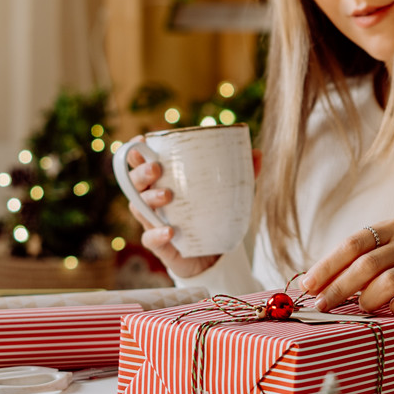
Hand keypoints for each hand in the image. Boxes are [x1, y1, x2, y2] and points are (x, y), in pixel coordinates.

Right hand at [123, 140, 263, 278]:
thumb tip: (258, 153)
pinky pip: (150, 239)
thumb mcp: (228, 193)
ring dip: (149, 199)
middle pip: (134, 182)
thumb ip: (242, 173)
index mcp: (163, 181)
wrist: (212, 254)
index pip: (141, 162)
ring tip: (167, 196)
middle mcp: (152, 200)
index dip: (136, 150)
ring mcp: (153, 222)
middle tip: (156, 168)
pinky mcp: (159, 245)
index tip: (141, 139)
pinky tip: (170, 231)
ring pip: (139, 208)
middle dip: (141, 172)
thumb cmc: (212, 214)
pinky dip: (157, 235)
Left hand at [299, 218, 393, 314]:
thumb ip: (348, 268)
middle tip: (323, 305)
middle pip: (368, 263)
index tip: (309, 285)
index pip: (354, 243)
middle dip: (340, 287)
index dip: (328, 265)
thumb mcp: (377, 262)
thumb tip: (309, 285)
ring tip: (361, 309)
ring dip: (368, 299)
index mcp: (391, 228)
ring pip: (389, 281)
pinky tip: (390, 313)